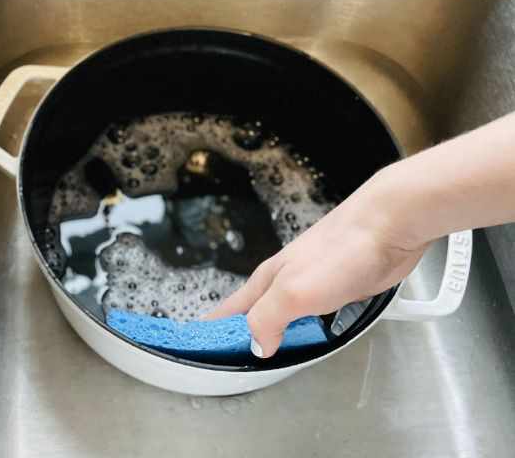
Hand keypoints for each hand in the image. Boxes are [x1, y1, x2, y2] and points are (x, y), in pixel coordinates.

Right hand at [206, 169, 429, 356]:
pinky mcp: (343, 288)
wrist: (387, 227)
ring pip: (291, 316)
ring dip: (285, 334)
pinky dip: (318, 329)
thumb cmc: (339, 251)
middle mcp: (286, 282)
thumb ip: (269, 319)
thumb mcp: (293, 292)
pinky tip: (324, 336)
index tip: (200, 347)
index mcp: (267, 281)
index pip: (230, 309)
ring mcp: (315, 284)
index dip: (214, 328)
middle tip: (239, 360)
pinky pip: (321, 315)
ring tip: (279, 355)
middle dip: (246, 336)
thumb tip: (257, 346)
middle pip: (258, 314)